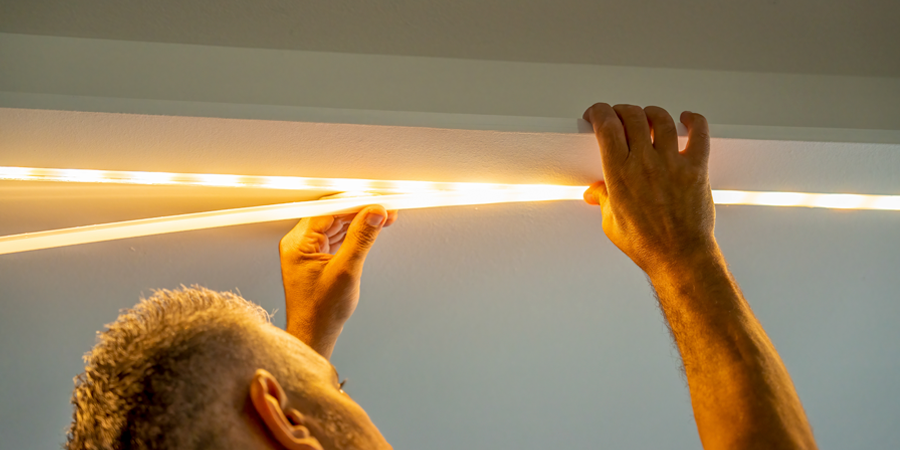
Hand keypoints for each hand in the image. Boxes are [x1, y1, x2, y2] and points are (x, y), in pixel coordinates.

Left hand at [279, 205, 397, 358]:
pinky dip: (354, 233)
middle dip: (360, 210)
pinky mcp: (316, 258)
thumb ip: (361, 238)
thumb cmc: (320, 312)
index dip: (355, 203)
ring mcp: (307, 251)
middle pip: (333, 214)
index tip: (377, 202)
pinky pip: (337, 237)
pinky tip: (369, 231)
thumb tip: (373, 214)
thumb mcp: (346, 271)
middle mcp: (300, 243)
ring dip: (360, 220)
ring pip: (337, 224)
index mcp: (298, 243)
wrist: (314, 335)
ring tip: (383, 218)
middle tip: (385, 209)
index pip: (329, 210)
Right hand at [581, 104, 716, 278]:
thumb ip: (603, 200)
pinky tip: (687, 119)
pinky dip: (693, 120)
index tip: (597, 114)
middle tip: (620, 116)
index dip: (599, 112)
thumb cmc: (646, 244)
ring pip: (661, 119)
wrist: (679, 257)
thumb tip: (594, 192)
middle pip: (631, 115)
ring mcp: (672, 163)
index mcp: (619, 174)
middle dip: (622, 110)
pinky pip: (699, 132)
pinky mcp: (696, 167)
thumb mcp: (612, 222)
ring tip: (648, 117)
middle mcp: (644, 163)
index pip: (606, 126)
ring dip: (651, 113)